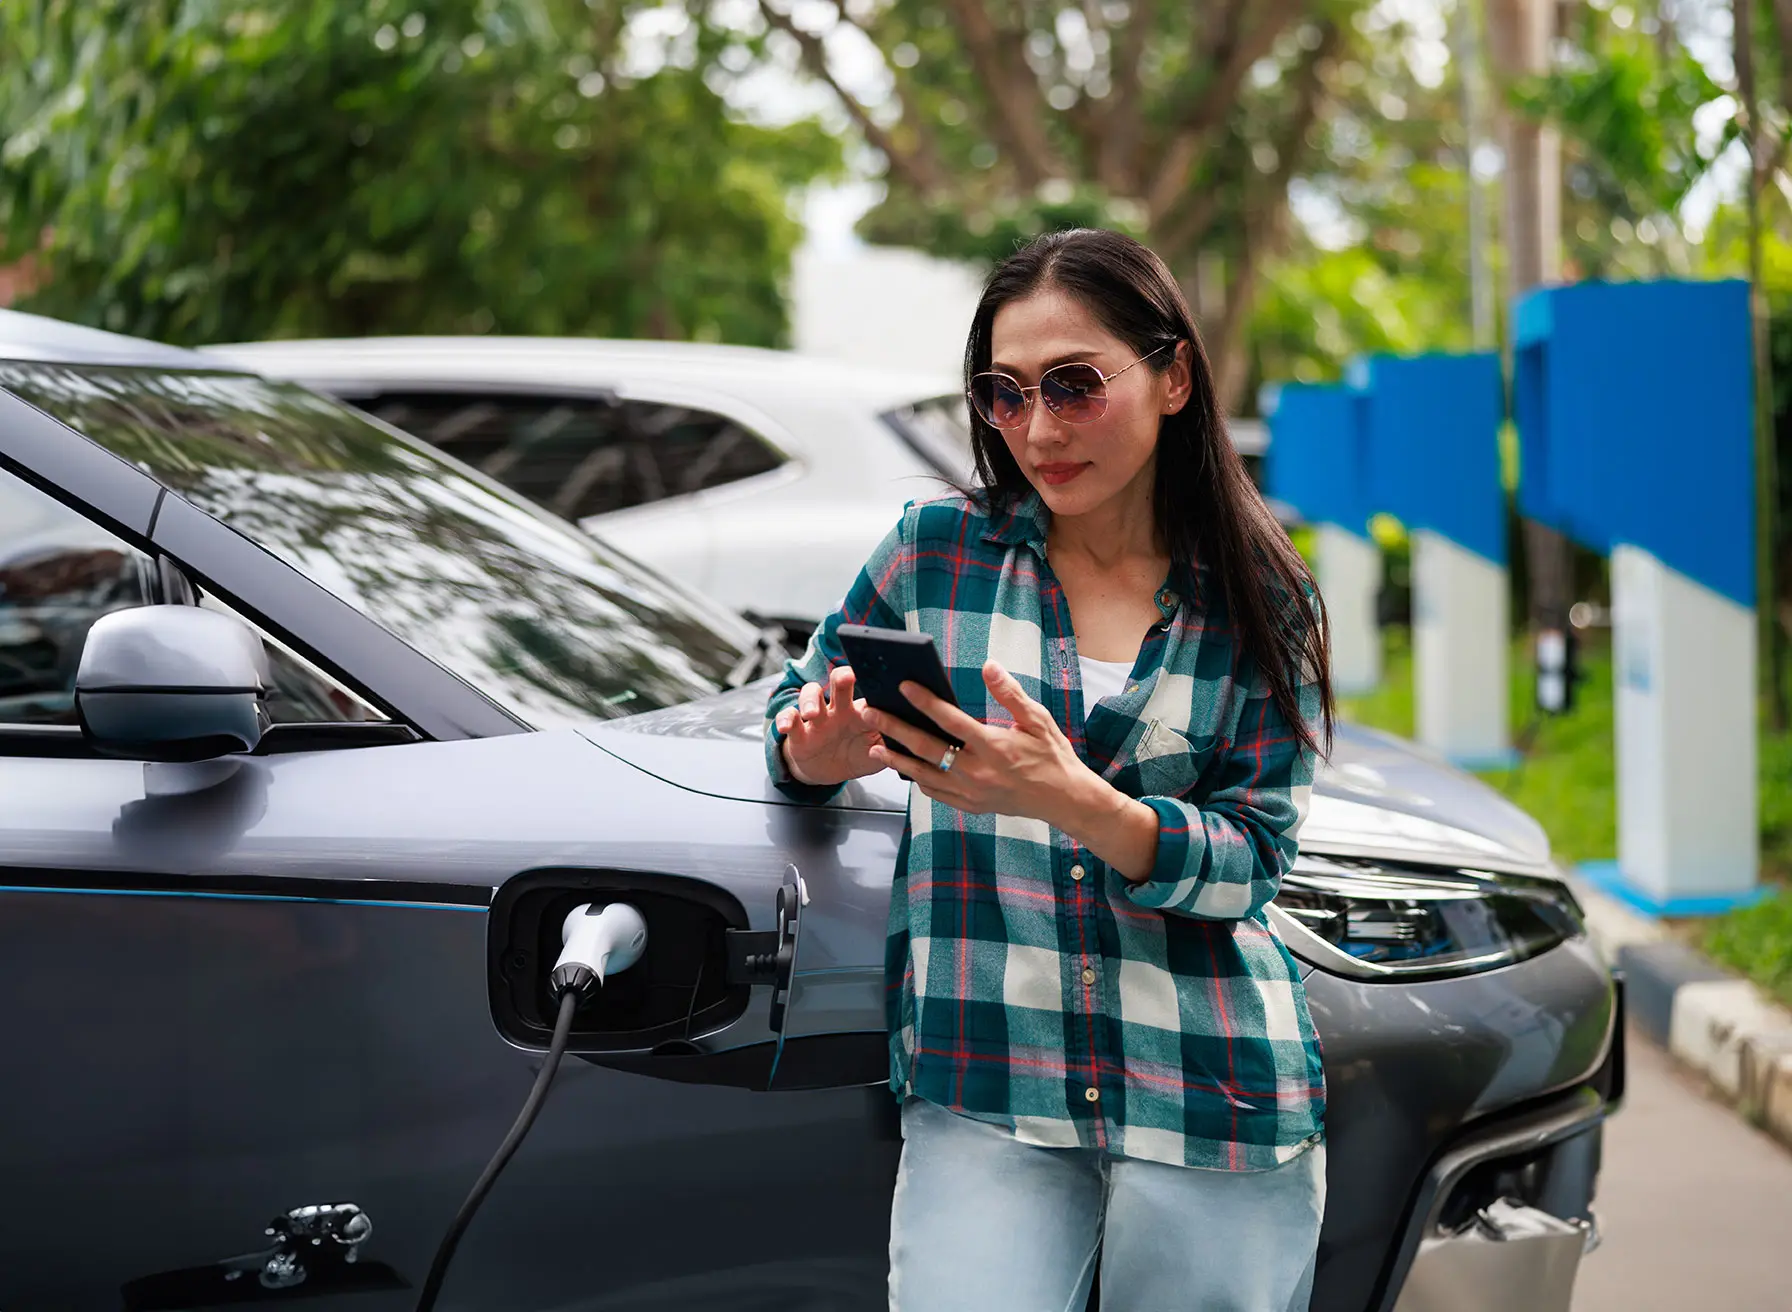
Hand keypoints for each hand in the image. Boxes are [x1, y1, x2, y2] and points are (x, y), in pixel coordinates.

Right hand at [774, 666, 882, 785]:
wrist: (830, 772)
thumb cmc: (857, 755)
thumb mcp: (878, 755)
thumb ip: (892, 747)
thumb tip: (911, 738)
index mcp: (862, 712)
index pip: (868, 691)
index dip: (874, 685)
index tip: (882, 681)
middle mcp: (839, 709)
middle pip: (839, 683)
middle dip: (842, 677)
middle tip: (847, 678)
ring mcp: (818, 719)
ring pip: (811, 694)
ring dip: (810, 700)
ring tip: (812, 713)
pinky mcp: (799, 732)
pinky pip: (789, 720)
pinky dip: (785, 720)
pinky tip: (785, 725)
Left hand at [863, 659, 1094, 824]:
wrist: (1064, 799)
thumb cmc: (1052, 755)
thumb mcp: (1038, 719)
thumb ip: (1010, 693)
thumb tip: (989, 665)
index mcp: (995, 747)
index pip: (952, 721)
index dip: (926, 702)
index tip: (904, 686)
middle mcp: (979, 772)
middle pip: (927, 748)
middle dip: (895, 729)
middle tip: (870, 713)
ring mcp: (972, 793)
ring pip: (924, 775)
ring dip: (897, 760)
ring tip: (873, 747)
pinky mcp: (970, 806)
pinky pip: (936, 793)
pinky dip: (918, 780)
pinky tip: (905, 767)